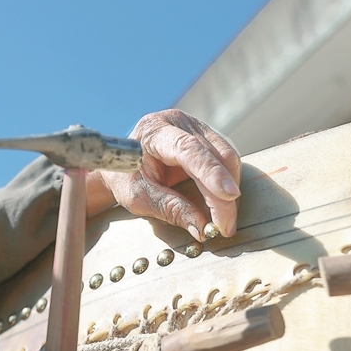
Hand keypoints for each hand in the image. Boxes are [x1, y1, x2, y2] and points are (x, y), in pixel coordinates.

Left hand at [89, 109, 240, 238]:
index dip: (212, 173)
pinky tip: (220, 205)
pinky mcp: (205, 136)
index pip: (189, 149)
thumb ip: (169, 208)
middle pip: (214, 156)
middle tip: (225, 227)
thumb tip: (202, 227)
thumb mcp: (138, 197)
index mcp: (154, 131)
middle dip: (223, 196)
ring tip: (223, 221)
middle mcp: (178, 122)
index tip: (230, 196)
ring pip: (226, 158)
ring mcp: (194, 126)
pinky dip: (226, 184)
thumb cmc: (124, 178)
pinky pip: (225, 160)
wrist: (120, 165)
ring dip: (229, 191)